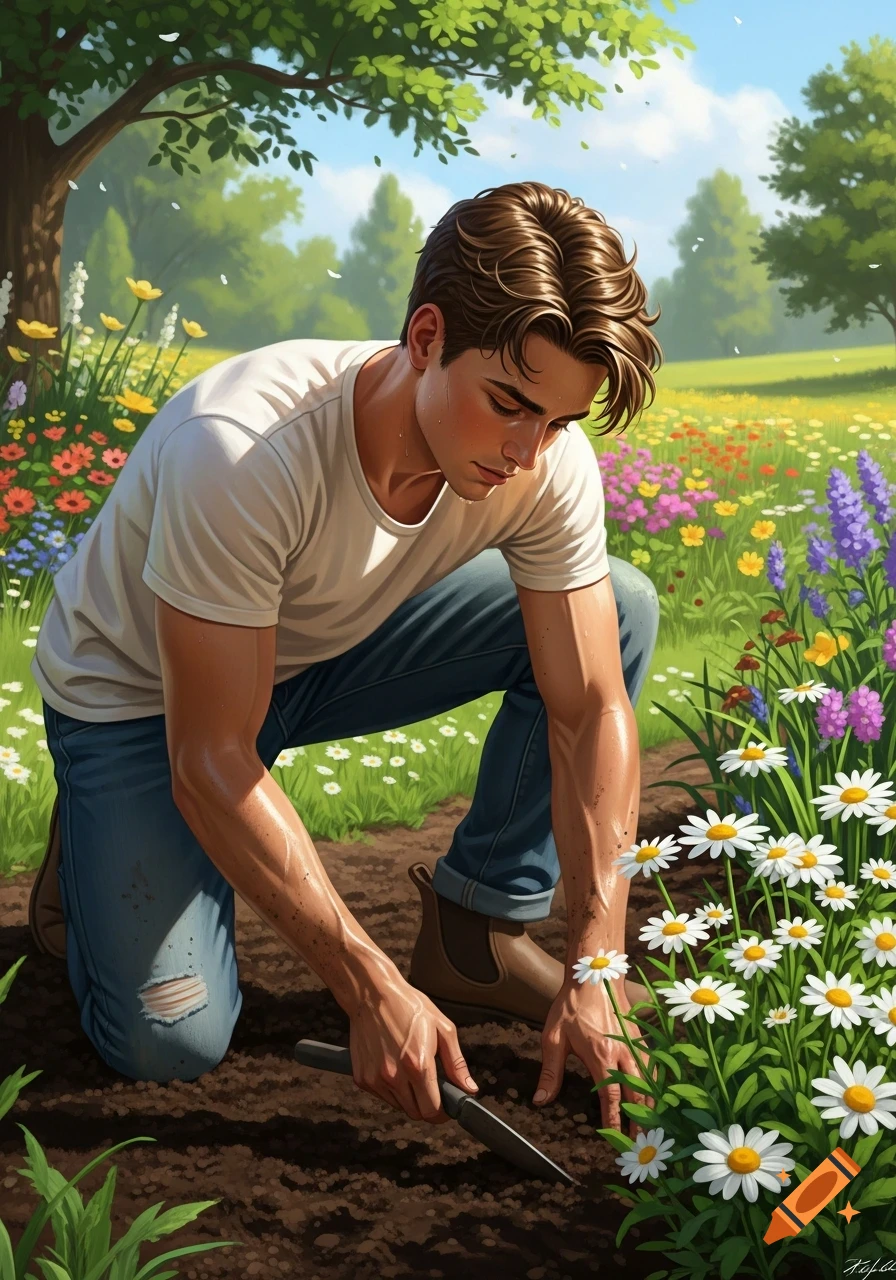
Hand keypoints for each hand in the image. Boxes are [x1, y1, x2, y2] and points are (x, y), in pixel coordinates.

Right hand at [349, 973, 478, 1123]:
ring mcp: (375, 1079)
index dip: (443, 1112)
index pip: (432, 1110)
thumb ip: (456, 1063)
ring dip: (408, 1097)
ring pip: (399, 1106)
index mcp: (418, 1065)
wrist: (372, 994)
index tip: (446, 1106)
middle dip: (427, 1104)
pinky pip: (382, 1096)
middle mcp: (394, 1076)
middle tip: (431, 1086)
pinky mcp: (362, 1078)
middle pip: (416, 1113)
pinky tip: (393, 1066)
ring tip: (409, 1069)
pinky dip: (391, 1089)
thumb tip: (469, 1088)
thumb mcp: (442, 1028)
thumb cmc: (408, 1006)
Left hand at [533, 977, 657, 1137]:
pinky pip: (651, 1066)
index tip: (617, 1140)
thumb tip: (541, 1101)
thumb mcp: (554, 1038)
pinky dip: (654, 1084)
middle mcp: (623, 1053)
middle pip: (637, 1095)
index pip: (612, 1098)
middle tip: (642, 1143)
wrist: (594, 974)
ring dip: (650, 1105)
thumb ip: (550, 1072)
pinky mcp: (639, 1037)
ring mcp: (635, 1044)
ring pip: (649, 1082)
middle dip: (640, 1121)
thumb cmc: (572, 1006)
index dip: (615, 1121)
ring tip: (650, 1126)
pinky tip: (652, 1095)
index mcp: (601, 1057)